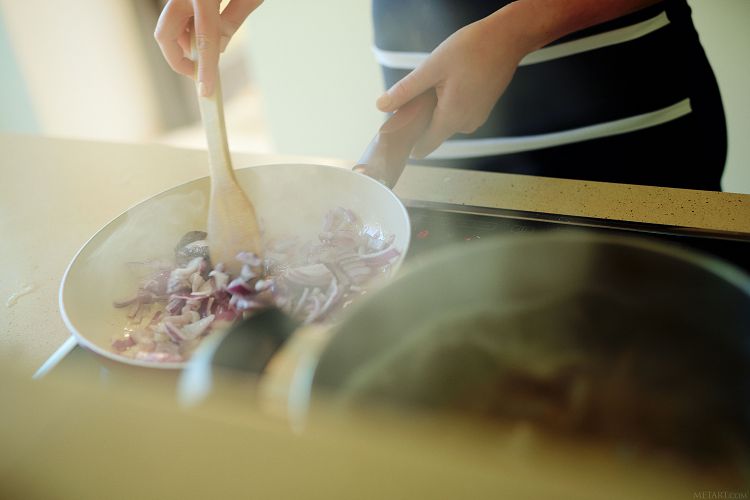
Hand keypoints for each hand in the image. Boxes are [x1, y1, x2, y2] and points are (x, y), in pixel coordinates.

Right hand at [154, 0, 262, 95]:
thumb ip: (234, 19)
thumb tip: (220, 46)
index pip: (204, 40)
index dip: (205, 69)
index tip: (205, 91)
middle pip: (165, 34)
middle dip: (177, 59)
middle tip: (194, 75)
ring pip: (171, 25)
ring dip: (185, 41)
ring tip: (208, 46)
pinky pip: (178, 15)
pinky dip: (188, 26)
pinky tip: (208, 26)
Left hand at [375, 16, 527, 158]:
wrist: (507, 38)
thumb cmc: (474, 49)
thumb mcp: (432, 67)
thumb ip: (406, 90)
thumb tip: (382, 106)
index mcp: (452, 117)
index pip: (425, 146)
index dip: (408, 142)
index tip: (397, 132)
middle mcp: (466, 124)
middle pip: (433, 132)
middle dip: (420, 117)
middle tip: (417, 92)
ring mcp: (477, 117)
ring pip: (445, 121)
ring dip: (435, 108)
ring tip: (437, 82)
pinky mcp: (482, 109)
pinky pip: (457, 113)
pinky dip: (448, 103)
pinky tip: (450, 82)